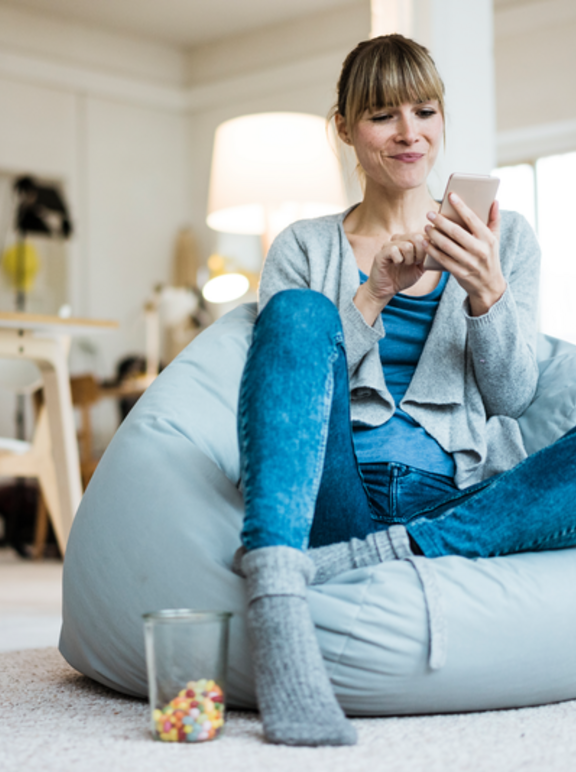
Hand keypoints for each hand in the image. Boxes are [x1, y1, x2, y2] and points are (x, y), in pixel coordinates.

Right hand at [355, 233, 426, 323]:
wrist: (386, 290)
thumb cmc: (402, 277)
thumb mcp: (421, 267)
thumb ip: (429, 257)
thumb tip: (442, 249)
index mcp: (408, 240)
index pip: (424, 234)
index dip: (428, 247)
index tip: (424, 259)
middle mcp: (399, 239)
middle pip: (417, 237)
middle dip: (420, 253)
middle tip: (415, 263)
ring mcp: (389, 245)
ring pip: (407, 245)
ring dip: (409, 259)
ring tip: (404, 264)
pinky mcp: (381, 253)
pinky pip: (394, 250)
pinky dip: (399, 260)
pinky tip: (395, 264)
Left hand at [423, 194, 506, 315]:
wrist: (489, 286)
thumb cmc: (489, 257)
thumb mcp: (495, 240)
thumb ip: (494, 220)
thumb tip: (494, 201)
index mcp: (488, 239)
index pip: (473, 219)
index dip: (461, 206)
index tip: (450, 195)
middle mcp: (480, 250)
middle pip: (456, 232)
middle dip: (441, 221)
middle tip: (429, 214)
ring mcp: (469, 263)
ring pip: (447, 246)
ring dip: (434, 235)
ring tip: (426, 227)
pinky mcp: (460, 273)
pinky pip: (442, 259)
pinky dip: (432, 250)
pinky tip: (425, 243)